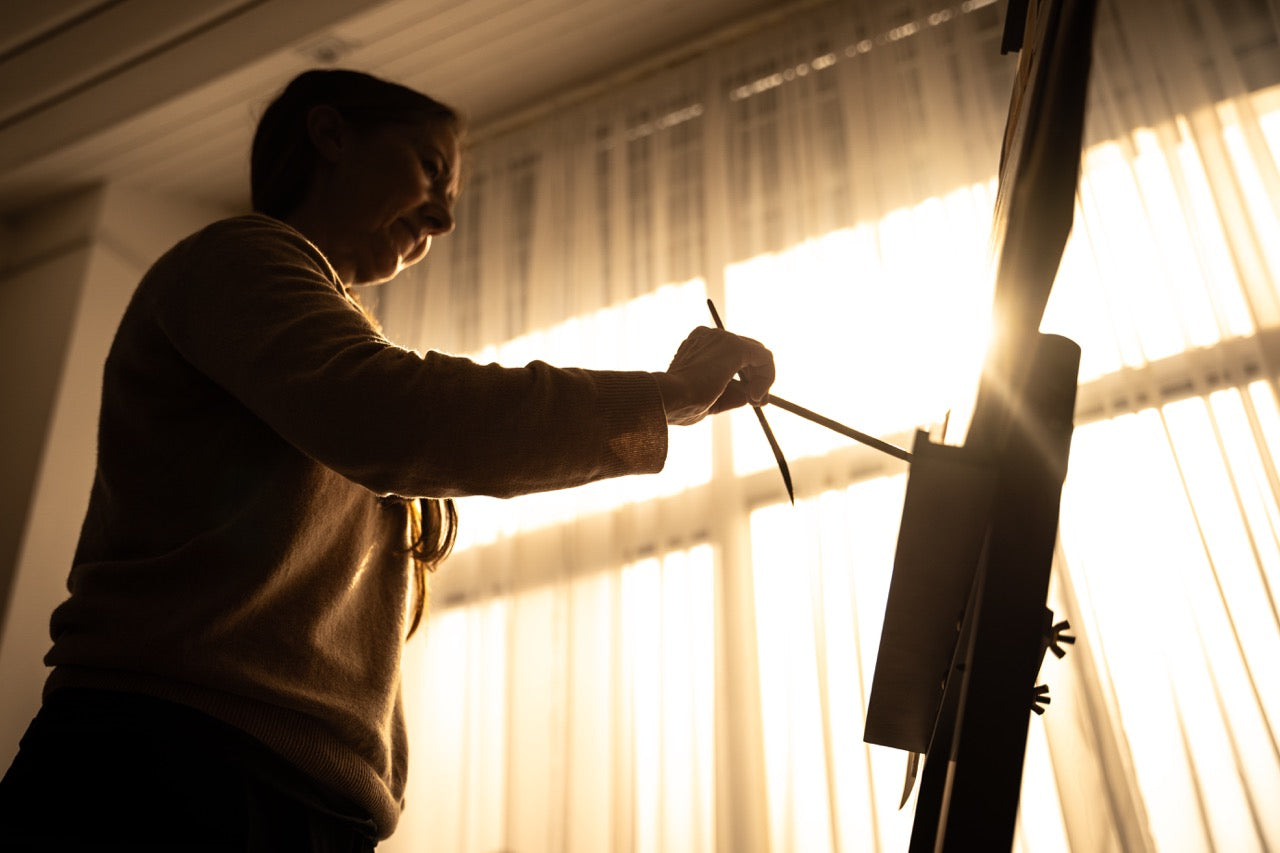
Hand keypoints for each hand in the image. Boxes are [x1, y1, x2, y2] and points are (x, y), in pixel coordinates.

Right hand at [652, 327, 774, 425]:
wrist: (669, 399)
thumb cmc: (682, 404)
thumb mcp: (712, 399)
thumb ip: (733, 393)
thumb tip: (756, 396)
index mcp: (698, 345)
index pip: (732, 356)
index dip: (747, 378)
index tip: (751, 400)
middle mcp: (710, 336)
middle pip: (747, 353)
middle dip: (758, 377)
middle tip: (759, 401)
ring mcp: (721, 338)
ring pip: (757, 354)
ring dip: (762, 379)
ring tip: (756, 400)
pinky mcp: (735, 346)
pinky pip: (763, 357)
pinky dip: (767, 376)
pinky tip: (757, 394)